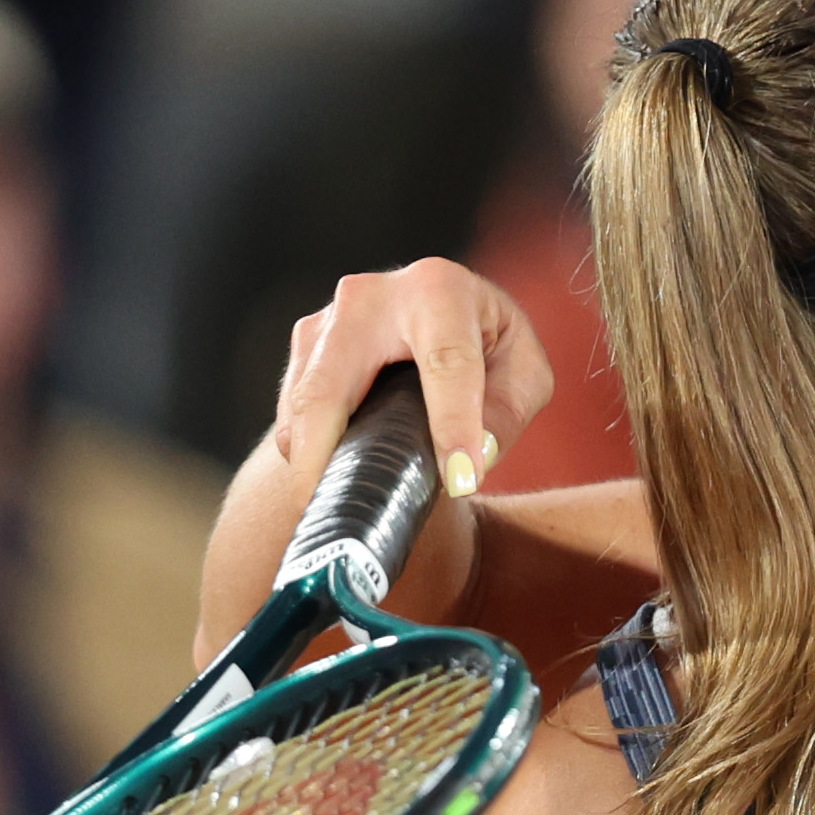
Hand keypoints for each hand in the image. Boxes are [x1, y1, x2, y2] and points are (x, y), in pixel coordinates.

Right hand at [202, 261, 560, 657]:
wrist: (442, 314)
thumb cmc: (490, 347)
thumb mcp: (522, 374)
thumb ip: (506, 414)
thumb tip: (472, 461)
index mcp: (438, 291)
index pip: (446, 363)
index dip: (454, 424)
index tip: (461, 480)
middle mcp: (371, 297)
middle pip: (333, 386)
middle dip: (326, 458)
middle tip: (338, 523)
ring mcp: (327, 321)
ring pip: (302, 405)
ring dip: (307, 467)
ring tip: (325, 517)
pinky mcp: (304, 348)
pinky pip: (291, 413)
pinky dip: (304, 457)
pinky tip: (324, 490)